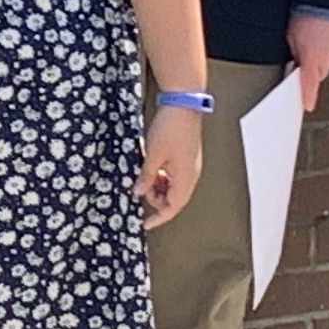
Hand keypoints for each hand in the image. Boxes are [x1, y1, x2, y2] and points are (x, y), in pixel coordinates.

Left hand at [139, 101, 204, 227]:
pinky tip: (151, 167)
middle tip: (140, 187)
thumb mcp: (153, 154)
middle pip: (174, 198)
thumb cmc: (170, 128)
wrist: (183, 105)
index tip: (146, 224)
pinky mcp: (186, 157)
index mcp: (185, 178)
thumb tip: (138, 192)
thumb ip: (146, 176)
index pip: (173, 207)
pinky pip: (174, 175)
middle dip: (156, 198)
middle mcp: (191, 175)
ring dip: (158, 186)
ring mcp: (190, 166)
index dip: (159, 217)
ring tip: (144, 175)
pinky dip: (162, 176)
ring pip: (173, 187)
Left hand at [286, 10, 328, 111]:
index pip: (309, 84)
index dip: (308, 96)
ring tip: (318, 35)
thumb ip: (295, 53)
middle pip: (320, 71)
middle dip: (313, 68)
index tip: (307, 105)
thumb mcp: (291, 35)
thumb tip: (295, 63)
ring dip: (324, 51)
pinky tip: (328, 30)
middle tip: (307, 55)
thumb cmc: (305, 12)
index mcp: (312, 57)